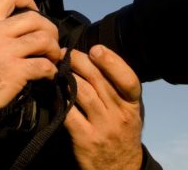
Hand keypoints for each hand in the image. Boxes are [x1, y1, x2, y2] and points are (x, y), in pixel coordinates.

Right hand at [0, 0, 60, 112]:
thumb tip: (8, 35)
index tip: (35, 10)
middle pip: (35, 19)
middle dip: (49, 29)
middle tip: (51, 41)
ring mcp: (6, 51)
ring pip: (44, 39)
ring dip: (54, 49)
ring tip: (53, 58)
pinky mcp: (15, 72)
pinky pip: (44, 65)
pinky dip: (52, 71)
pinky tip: (49, 76)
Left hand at [63, 45, 142, 169]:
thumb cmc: (121, 135)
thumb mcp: (129, 112)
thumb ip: (117, 90)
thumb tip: (95, 61)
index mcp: (133, 105)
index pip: (128, 79)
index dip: (112, 61)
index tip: (96, 49)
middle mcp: (120, 115)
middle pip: (98, 80)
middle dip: (80, 61)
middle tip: (66, 53)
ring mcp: (102, 127)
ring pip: (82, 92)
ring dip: (67, 77)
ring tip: (58, 68)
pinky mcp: (85, 139)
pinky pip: (68, 113)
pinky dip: (59, 99)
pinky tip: (54, 92)